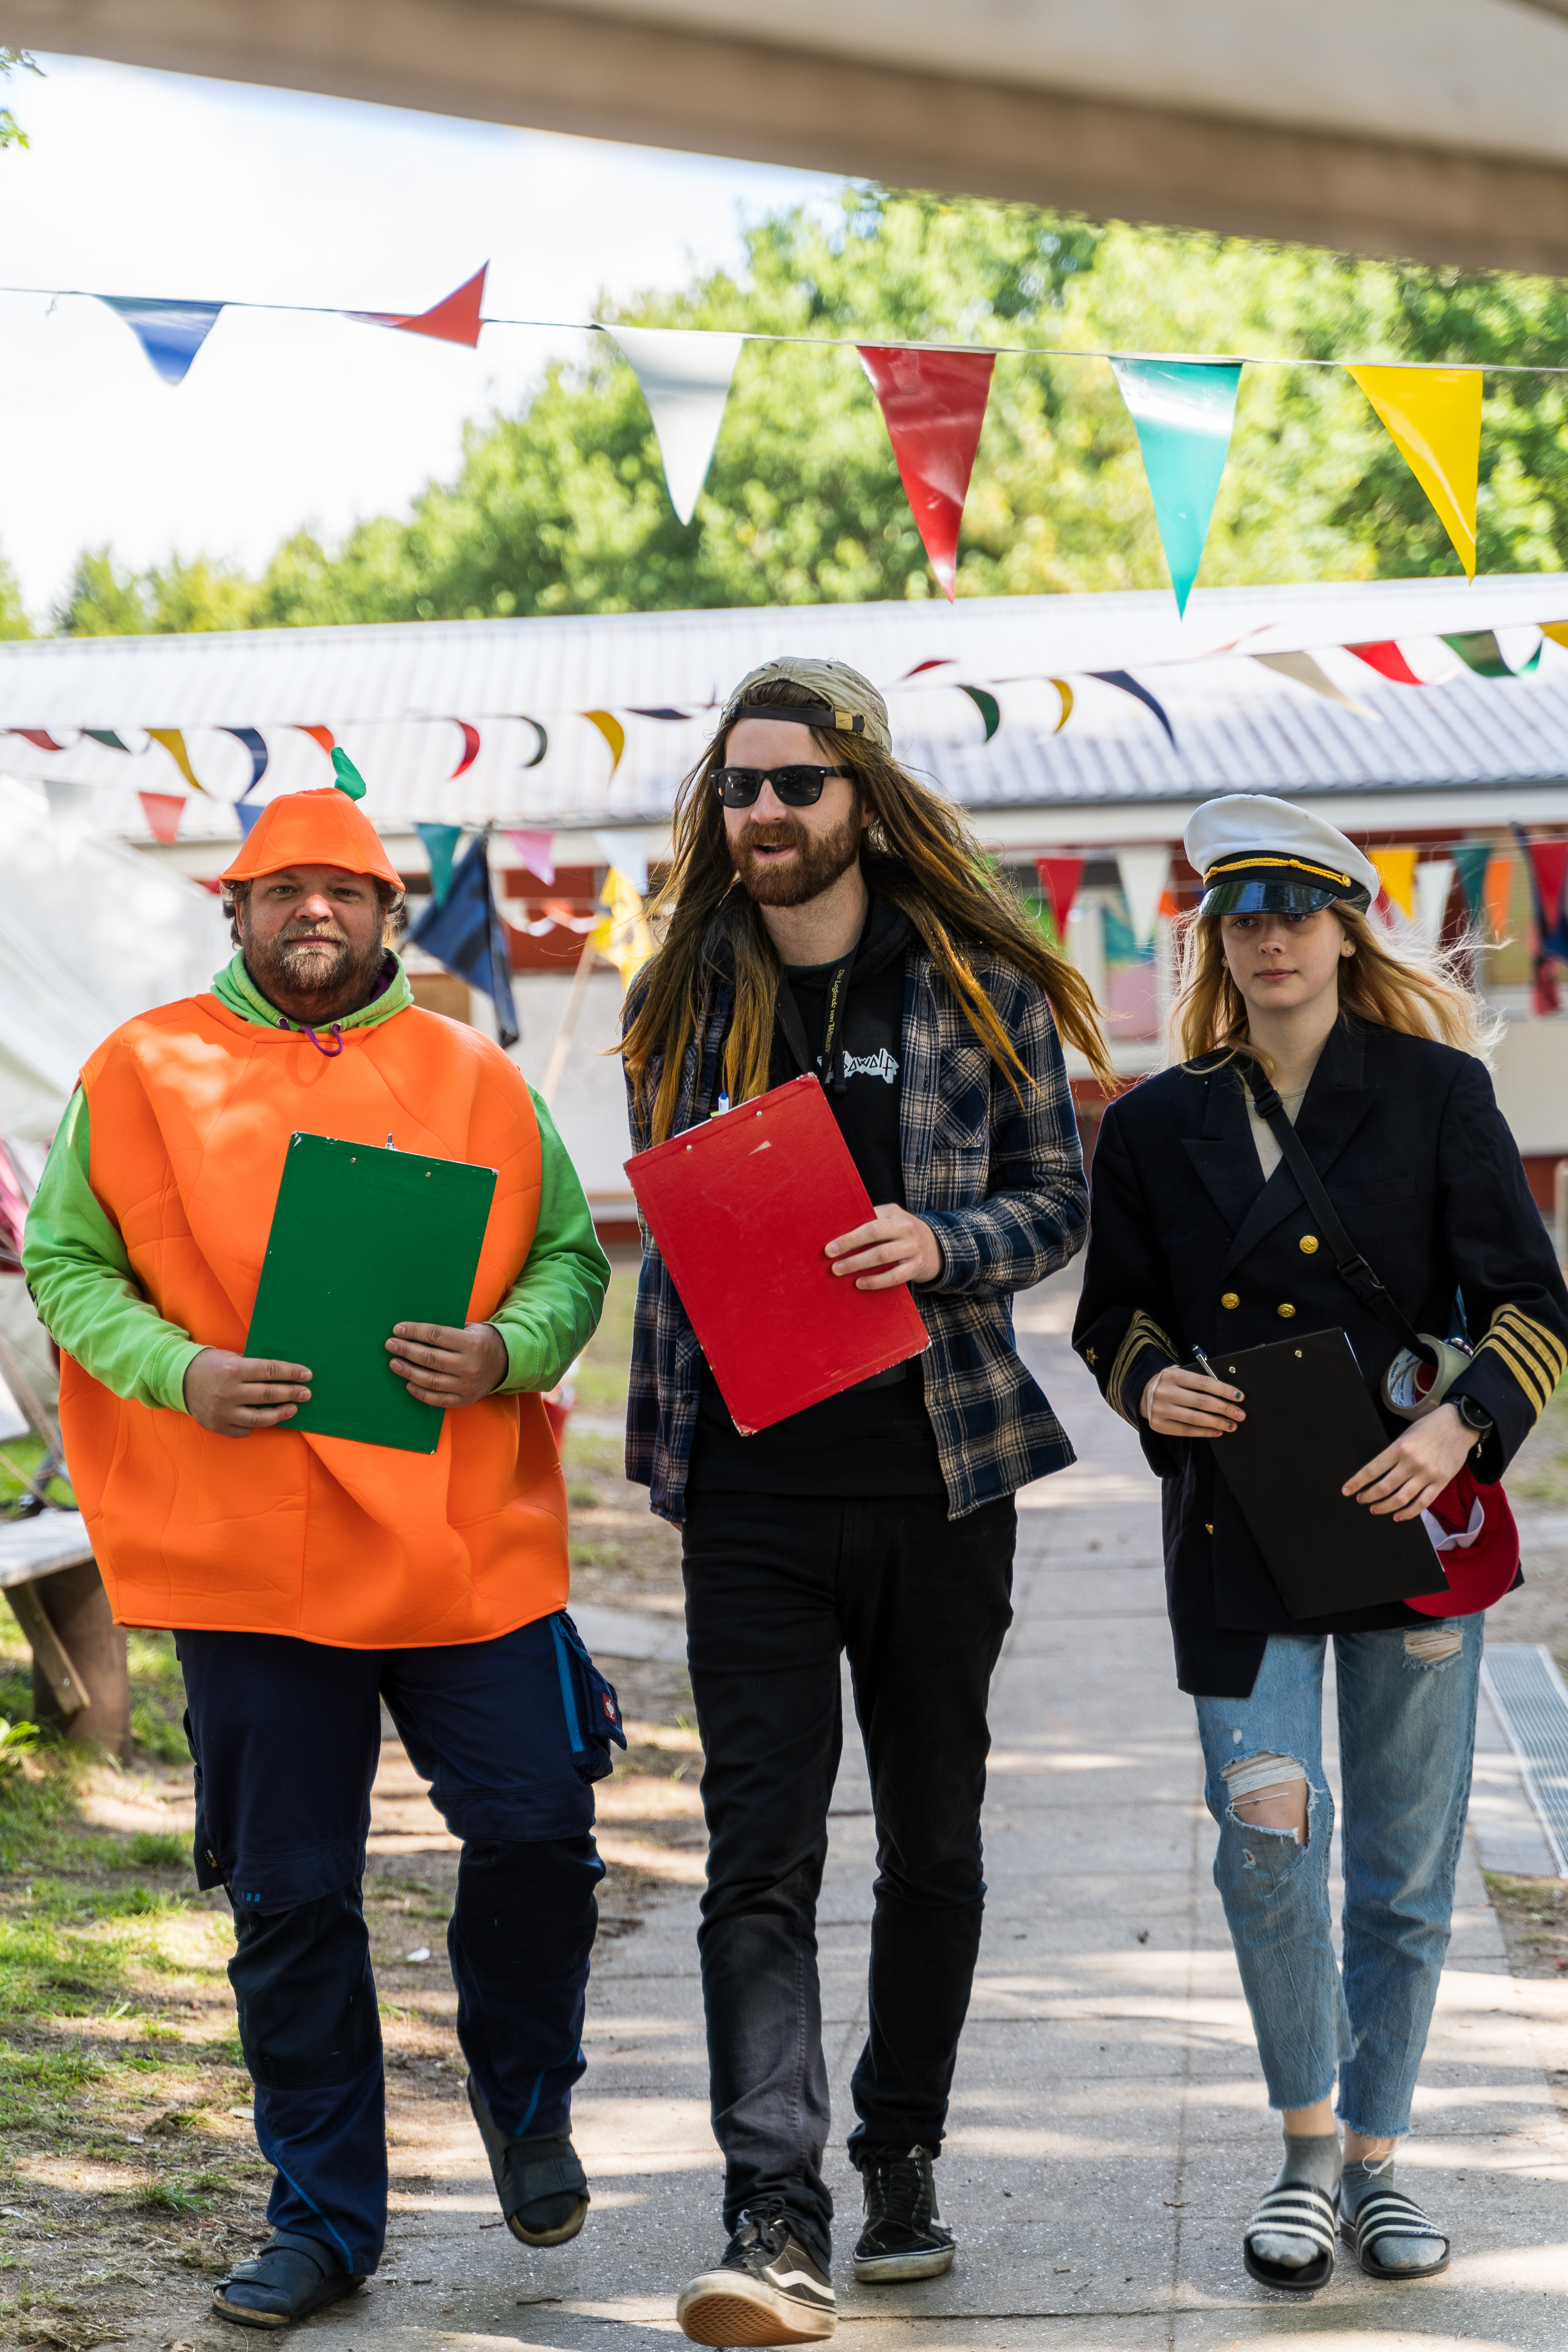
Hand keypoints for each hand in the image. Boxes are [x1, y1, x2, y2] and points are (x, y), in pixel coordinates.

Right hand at [183, 1349, 310, 1436]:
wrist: (179, 1380)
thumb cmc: (211, 1365)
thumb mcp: (231, 1357)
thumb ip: (254, 1366)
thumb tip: (284, 1373)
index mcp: (233, 1369)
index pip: (270, 1371)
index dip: (292, 1373)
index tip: (307, 1375)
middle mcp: (228, 1392)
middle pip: (269, 1394)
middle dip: (292, 1393)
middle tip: (306, 1393)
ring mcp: (223, 1411)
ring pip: (260, 1418)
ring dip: (281, 1413)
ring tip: (293, 1408)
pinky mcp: (217, 1425)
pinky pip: (244, 1430)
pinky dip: (257, 1425)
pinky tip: (267, 1419)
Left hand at [386, 1321, 506, 1407]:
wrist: (506, 1363)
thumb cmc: (482, 1341)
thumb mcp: (471, 1328)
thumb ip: (447, 1330)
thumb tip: (414, 1330)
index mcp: (471, 1343)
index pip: (435, 1335)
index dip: (414, 1332)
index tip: (398, 1329)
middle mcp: (469, 1365)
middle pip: (429, 1358)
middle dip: (406, 1350)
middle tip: (390, 1345)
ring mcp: (466, 1385)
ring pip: (430, 1380)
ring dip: (408, 1371)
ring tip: (394, 1364)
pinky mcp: (465, 1399)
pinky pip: (437, 1399)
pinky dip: (420, 1393)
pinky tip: (408, 1384)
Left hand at [825, 1205, 940, 1290]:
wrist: (937, 1247)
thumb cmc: (902, 1233)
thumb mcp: (891, 1219)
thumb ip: (871, 1220)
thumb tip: (838, 1230)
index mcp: (895, 1214)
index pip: (869, 1222)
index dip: (849, 1235)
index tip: (830, 1246)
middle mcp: (906, 1229)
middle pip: (874, 1235)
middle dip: (850, 1246)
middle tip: (831, 1259)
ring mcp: (913, 1248)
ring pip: (882, 1256)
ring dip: (858, 1264)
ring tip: (839, 1270)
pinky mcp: (916, 1267)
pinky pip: (894, 1276)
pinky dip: (876, 1281)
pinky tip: (860, 1283)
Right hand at [1142, 1366, 1245, 1436]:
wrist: (1144, 1394)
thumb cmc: (1172, 1384)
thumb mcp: (1181, 1375)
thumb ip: (1199, 1382)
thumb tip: (1228, 1395)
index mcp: (1172, 1375)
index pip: (1203, 1383)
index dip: (1223, 1390)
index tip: (1239, 1397)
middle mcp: (1164, 1391)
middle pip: (1201, 1401)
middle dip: (1225, 1409)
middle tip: (1240, 1415)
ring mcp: (1160, 1409)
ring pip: (1195, 1418)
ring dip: (1217, 1423)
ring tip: (1232, 1425)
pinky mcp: (1158, 1425)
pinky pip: (1186, 1430)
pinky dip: (1205, 1432)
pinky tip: (1217, 1431)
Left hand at [1343, 1400, 1473, 1520]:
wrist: (1459, 1425)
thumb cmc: (1429, 1428)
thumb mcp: (1406, 1435)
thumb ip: (1393, 1454)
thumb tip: (1377, 1474)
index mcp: (1399, 1448)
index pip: (1372, 1470)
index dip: (1357, 1482)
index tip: (1347, 1491)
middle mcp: (1412, 1462)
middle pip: (1384, 1487)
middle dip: (1368, 1496)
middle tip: (1361, 1500)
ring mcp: (1427, 1474)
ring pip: (1401, 1498)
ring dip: (1384, 1507)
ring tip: (1375, 1509)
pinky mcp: (1441, 1482)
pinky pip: (1422, 1503)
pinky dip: (1408, 1513)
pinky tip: (1398, 1516)